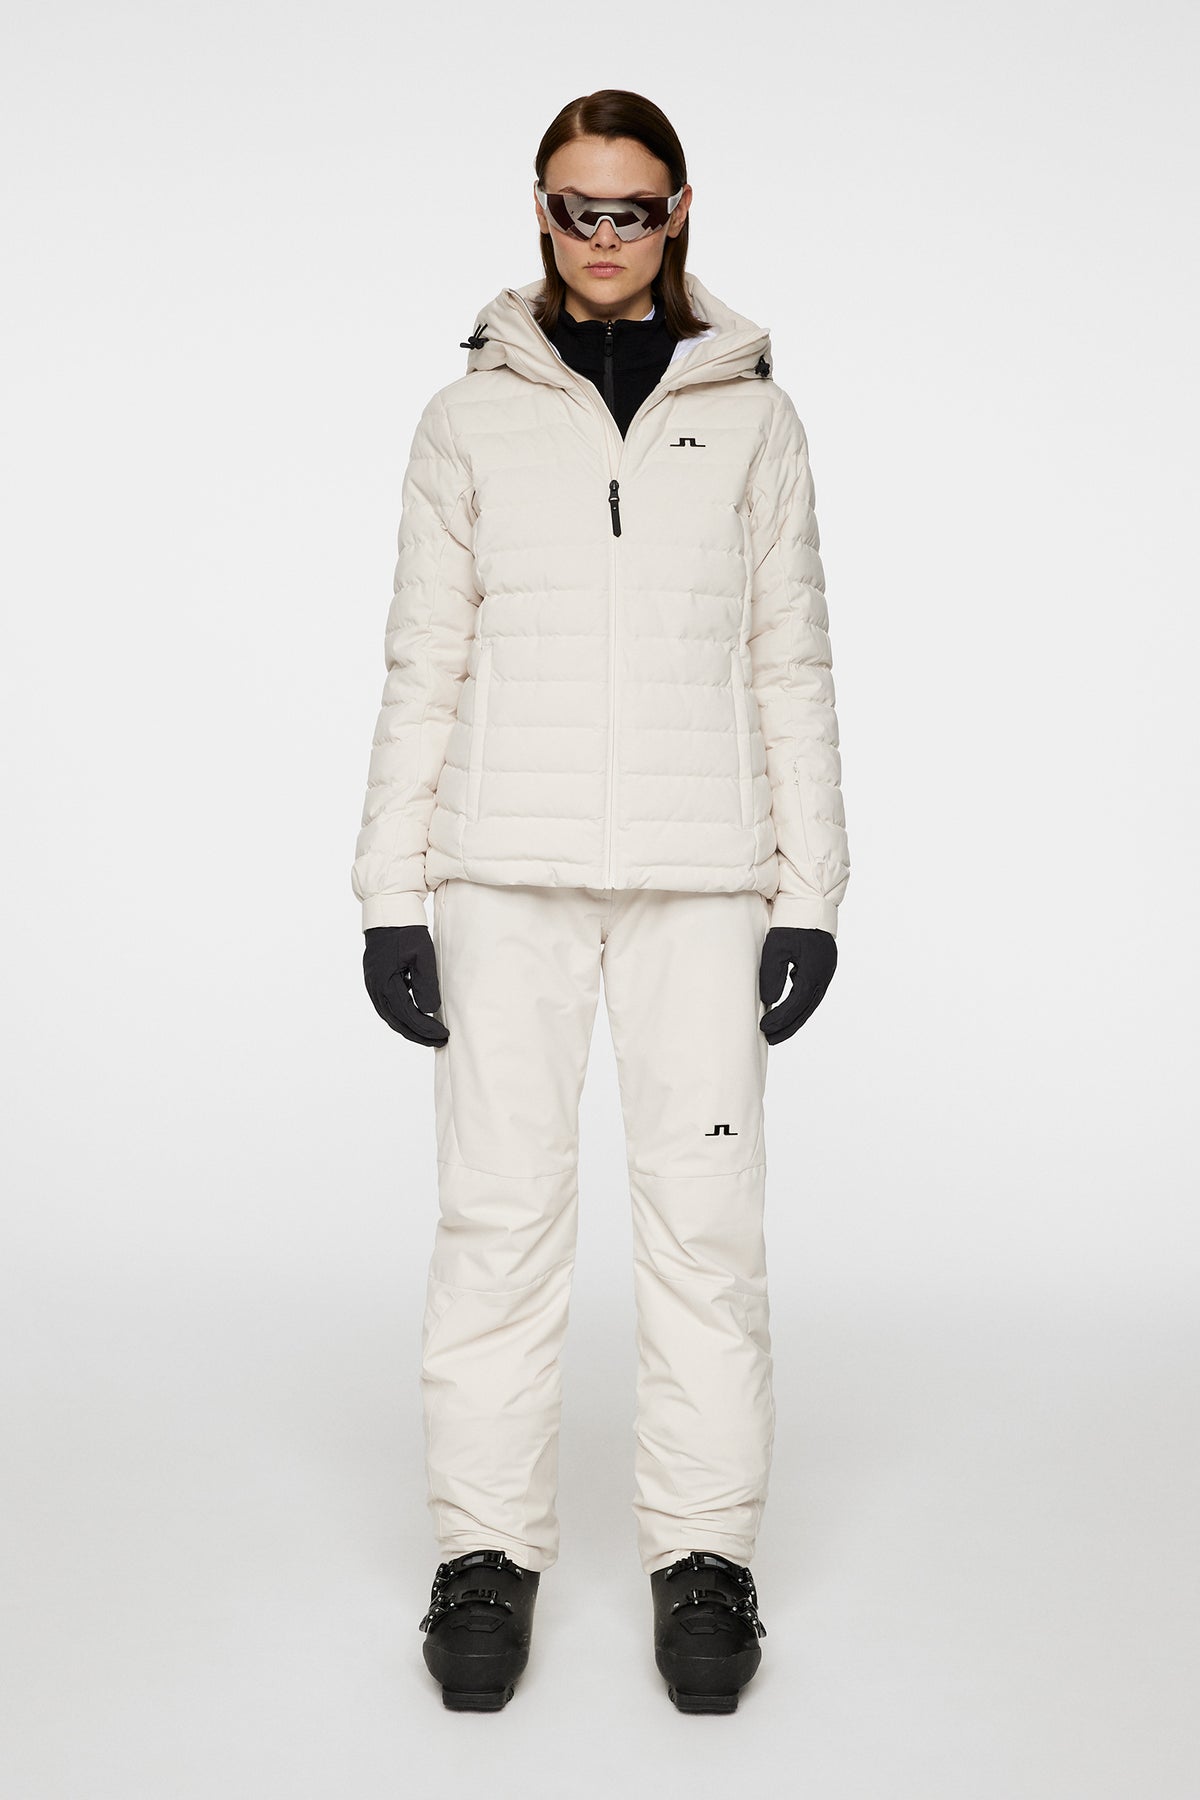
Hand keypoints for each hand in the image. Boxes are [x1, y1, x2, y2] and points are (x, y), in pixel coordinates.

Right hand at [362, 925, 448, 1046]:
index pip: (408, 1015)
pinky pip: (386, 1006)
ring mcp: (372, 984)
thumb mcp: (422, 955)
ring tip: (428, 1034)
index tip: (444, 1035)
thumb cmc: (407, 931)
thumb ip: (425, 984)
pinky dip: (401, 1016)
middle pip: (396, 1022)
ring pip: (390, 1016)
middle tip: (439, 1041)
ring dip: (409, 1028)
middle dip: (418, 1035)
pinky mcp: (374, 979)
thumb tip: (429, 1010)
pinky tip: (415, 1016)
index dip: (426, 1028)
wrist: (388, 912)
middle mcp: (375, 987)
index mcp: (385, 982)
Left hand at [759, 926, 836, 1044]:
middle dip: (788, 1026)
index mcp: (814, 972)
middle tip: (770, 1039)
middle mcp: (824, 975)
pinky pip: (812, 992)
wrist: (811, 901)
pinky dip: (800, 1004)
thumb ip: (772, 975)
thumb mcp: (776, 947)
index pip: (796, 1004)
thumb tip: (770, 1001)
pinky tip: (788, 1007)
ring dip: (795, 1017)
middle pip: (806, 1009)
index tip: (764, 1029)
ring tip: (778, 1030)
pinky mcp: (824, 965)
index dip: (780, 1019)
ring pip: (810, 1002)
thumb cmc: (791, 922)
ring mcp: (826, 970)